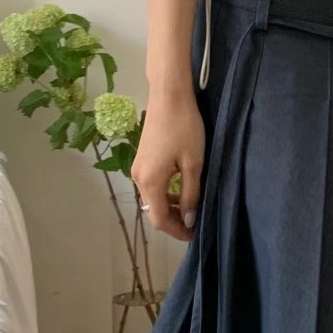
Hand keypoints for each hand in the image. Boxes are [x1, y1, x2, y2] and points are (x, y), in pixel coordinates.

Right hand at [132, 88, 204, 241]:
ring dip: (170, 207)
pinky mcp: (141, 159)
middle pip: (153, 211)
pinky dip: (165, 193)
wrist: (168, 96)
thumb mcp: (193, 163)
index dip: (176, 231)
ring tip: (191, 208)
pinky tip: (181, 190)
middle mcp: (138, 178)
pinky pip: (152, 185)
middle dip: (173, 221)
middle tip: (194, 224)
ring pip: (152, 198)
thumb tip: (188, 219)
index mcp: (150, 182)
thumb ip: (190, 194)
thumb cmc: (184, 128)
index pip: (160, 219)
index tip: (194, 236)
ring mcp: (137, 168)